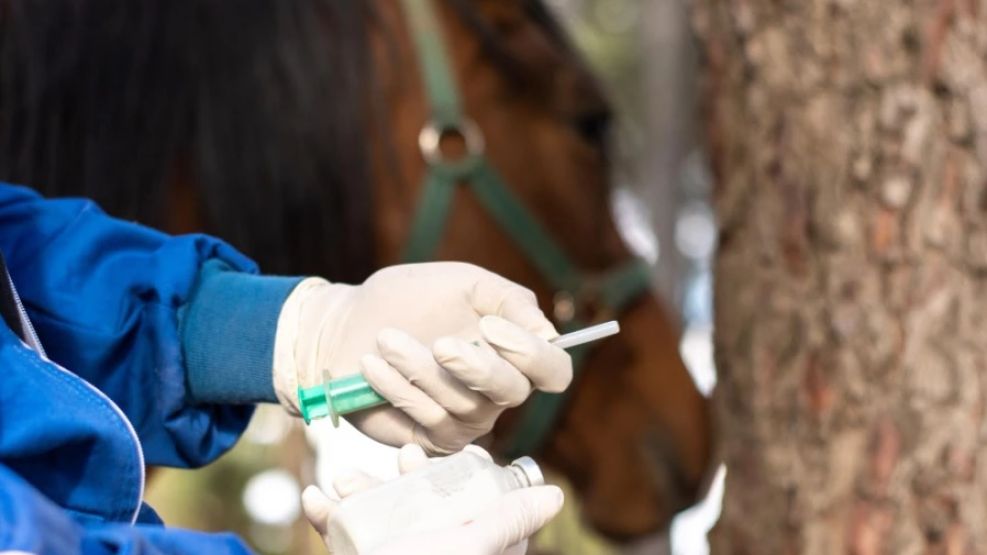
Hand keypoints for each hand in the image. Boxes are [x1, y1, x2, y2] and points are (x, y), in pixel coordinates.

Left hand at [272, 262, 571, 453]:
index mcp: (515, 354)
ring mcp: (466, 420)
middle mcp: (498, 393)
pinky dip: (398, 388)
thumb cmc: (410, 298)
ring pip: (463, 405)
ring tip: (386, 339)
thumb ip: (510, 300)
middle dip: (477, 368)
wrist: (349, 324)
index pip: (553, 370)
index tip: (490, 326)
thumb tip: (547, 332)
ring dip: (421, 369)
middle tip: (440, 343)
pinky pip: (426, 419)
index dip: (532, 354)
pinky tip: (373, 365)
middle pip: (512, 393)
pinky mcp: (429, 438)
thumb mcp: (464, 283)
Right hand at [302, 445, 564, 554]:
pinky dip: (325, 517)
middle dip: (407, 477)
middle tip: (405, 458)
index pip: (481, 513)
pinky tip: (314, 499)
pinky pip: (341, 537)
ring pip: (379, 517)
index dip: (473, 479)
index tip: (465, 454)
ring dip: (358, 491)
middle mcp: (431, 554)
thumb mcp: (469, 547)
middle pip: (425, 507)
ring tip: (346, 480)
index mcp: (467, 554)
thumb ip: (507, 522)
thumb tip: (555, 494)